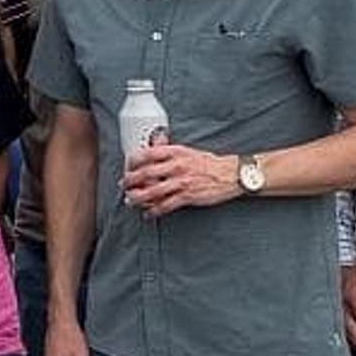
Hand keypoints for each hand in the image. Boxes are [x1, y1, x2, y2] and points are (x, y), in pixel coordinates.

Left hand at [120, 143, 242, 216]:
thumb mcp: (188, 151)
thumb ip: (170, 148)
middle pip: (146, 173)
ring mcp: (181, 182)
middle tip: (124, 185)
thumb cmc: (210, 163)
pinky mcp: (187, 196)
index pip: (148, 154)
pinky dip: (154, 211)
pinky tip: (148, 213)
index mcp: (176, 152)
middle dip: (131, 181)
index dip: (133, 161)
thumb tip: (156, 142)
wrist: (231, 174)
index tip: (127, 166)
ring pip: (152, 191)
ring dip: (138, 198)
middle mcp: (176, 166)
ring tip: (131, 201)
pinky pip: (166, 205)